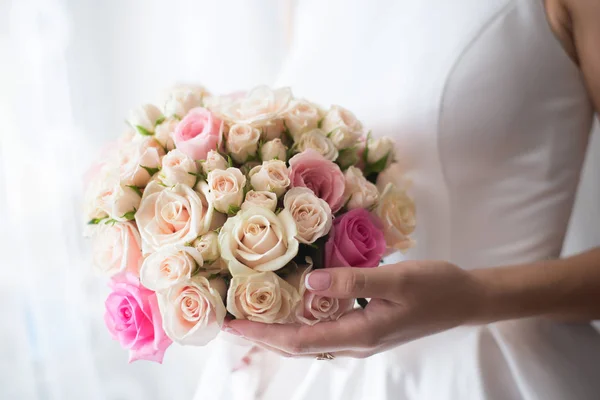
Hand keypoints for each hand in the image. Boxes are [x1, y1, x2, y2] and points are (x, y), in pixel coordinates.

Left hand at [222, 260, 485, 357]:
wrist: (466, 298)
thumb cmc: (435, 286)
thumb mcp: (397, 279)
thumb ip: (353, 281)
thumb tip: (309, 282)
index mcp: (359, 334)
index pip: (299, 340)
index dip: (263, 334)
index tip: (231, 326)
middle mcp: (355, 341)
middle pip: (299, 345)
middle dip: (263, 336)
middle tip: (231, 322)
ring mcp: (362, 336)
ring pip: (310, 339)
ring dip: (279, 331)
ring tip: (252, 315)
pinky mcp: (367, 325)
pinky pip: (325, 328)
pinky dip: (302, 321)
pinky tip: (294, 306)